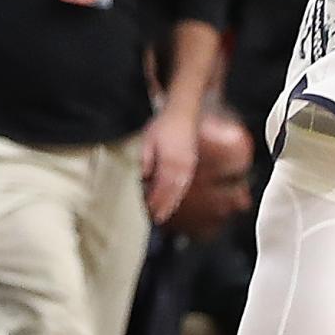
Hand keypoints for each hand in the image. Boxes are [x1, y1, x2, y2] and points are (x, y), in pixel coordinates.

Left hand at [141, 109, 199, 224]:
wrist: (183, 115)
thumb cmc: (163, 126)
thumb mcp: (148, 140)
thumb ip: (146, 160)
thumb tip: (143, 177)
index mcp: (169, 160)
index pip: (162, 185)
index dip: (155, 199)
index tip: (148, 209)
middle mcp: (181, 165)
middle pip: (172, 191)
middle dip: (164, 205)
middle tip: (156, 219)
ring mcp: (188, 165)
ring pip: (180, 189)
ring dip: (171, 203)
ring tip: (163, 214)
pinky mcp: (191, 164)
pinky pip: (185, 183)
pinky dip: (178, 194)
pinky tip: (173, 200)